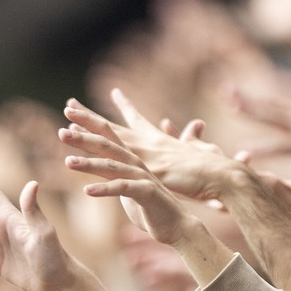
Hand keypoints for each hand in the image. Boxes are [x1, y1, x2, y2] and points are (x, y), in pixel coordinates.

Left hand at [56, 117, 198, 246]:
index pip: (107, 134)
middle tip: (61, 131)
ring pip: (111, 165)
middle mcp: (136, 162)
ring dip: (89, 164)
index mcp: (131, 157)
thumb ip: (116, 172)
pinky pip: (122, 188)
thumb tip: (105, 166)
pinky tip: (86, 190)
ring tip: (68, 162)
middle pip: (106, 144)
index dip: (88, 122)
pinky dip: (104, 189)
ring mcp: (142, 175)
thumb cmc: (154, 204)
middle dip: (83, 138)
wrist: (179, 225)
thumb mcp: (130, 185)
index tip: (68, 110)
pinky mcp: (147, 191)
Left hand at [62, 88, 240, 202]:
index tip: (93, 101)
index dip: (108, 109)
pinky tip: (87, 190)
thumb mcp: (196, 150)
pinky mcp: (154, 180)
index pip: (129, 120)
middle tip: (66, 109)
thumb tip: (193, 126)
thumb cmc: (211, 166)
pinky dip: (106, 188)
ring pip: (112, 154)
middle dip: (88, 120)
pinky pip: (125, 185)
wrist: (227, 178)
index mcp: (155, 140)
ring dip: (87, 149)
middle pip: (112, 131)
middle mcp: (149, 146)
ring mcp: (150, 162)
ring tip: (64, 145)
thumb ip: (190, 138)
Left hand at [226, 83, 290, 175]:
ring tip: (232, 108)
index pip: (268, 103)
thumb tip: (264, 137)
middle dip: (246, 98)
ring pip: (274, 118)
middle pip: (268, 105)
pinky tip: (249, 149)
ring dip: (253, 112)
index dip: (248, 97)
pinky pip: (284, 145)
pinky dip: (266, 147)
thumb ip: (283, 136)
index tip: (226, 91)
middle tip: (223, 91)